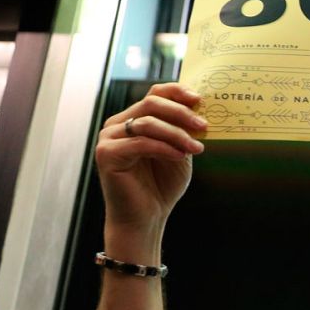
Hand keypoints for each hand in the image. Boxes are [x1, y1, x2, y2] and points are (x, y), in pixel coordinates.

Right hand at [94, 83, 205, 232]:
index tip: (199, 99)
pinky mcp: (106, 154)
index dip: (177, 92)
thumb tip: (202, 110)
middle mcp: (118, 125)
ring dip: (176, 133)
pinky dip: (164, 147)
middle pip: (151, 103)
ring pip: (147, 123)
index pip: (154, 94)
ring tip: (196, 147)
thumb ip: (184, 131)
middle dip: (181, 113)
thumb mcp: (179, 152)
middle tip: (203, 125)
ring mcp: (109, 138)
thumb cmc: (161, 186)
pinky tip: (179, 156)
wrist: (146, 217)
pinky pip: (140, 142)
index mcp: (134, 120)